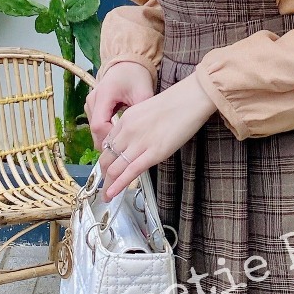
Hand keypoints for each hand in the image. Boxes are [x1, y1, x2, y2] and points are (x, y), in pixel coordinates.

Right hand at [85, 61, 154, 150]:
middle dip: (108, 142)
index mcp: (104, 94)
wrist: (128, 64)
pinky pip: (96, 123)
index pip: (99, 125)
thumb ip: (141, 113)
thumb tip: (142, 134)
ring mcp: (90, 103)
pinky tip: (118, 137)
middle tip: (124, 152)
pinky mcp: (93, 105)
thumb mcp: (143, 93)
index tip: (124, 144)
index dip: (109, 138)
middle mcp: (93, 99)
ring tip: (122, 146)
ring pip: (93, 129)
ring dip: (106, 138)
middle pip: (94, 130)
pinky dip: (105, 132)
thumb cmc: (136, 76)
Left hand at [96, 73, 216, 201]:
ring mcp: (140, 142)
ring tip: (106, 195)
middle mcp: (128, 131)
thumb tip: (135, 141)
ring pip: (115, 167)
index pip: (108, 144)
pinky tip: (112, 193)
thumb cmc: (176, 103)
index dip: (105, 158)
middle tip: (104, 185)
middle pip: (107, 157)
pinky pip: (130, 172)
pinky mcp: (154, 153)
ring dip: (108, 184)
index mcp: (126, 119)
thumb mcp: (147, 111)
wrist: (191, 98)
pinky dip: (118, 185)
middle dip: (103, 174)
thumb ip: (137, 126)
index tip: (106, 168)